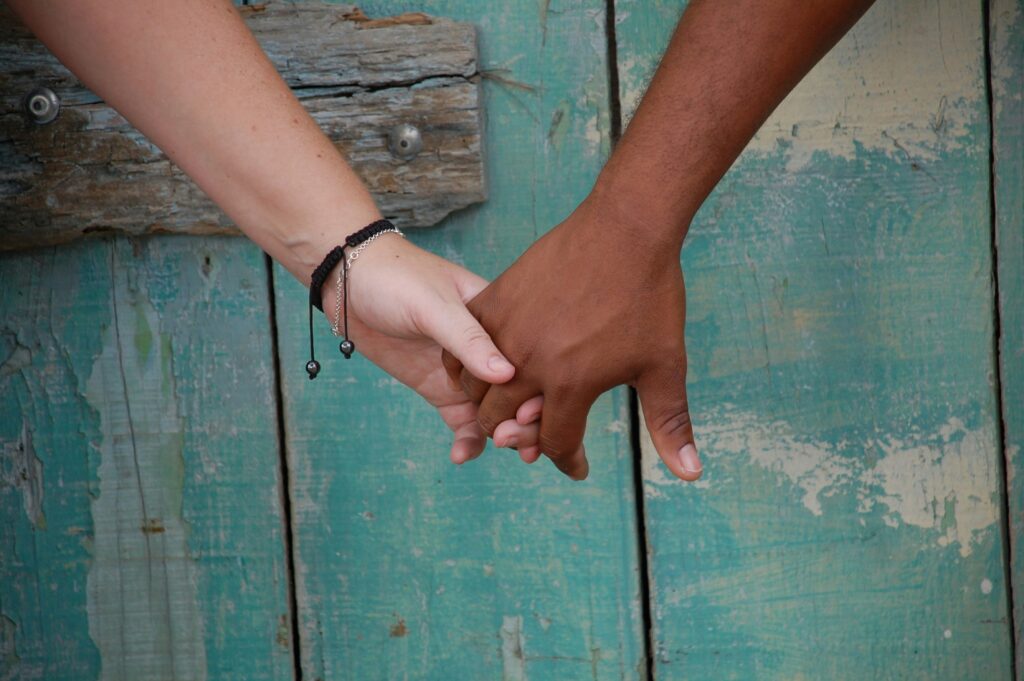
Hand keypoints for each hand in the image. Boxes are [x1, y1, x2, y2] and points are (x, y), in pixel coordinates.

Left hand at [321, 233, 540, 462]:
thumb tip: (508, 375)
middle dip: (525, 421)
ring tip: (495, 445)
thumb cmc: (396, 278)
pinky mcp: (440, 389)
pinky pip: (464, 423)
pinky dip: (468, 442)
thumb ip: (469, 340)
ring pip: (498, 413)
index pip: (533, 361)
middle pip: (522, 394)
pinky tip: (460, 456)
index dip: (538, 390)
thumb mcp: (434, 305)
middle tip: (512, 439)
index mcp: (502, 319)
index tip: (530, 413)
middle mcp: (490, 349)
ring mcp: (466, 373)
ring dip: (503, 435)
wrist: (349, 282)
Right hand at [442, 197, 701, 481]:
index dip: (567, 460)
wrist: (626, 229)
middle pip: (504, 423)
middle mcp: (530, 362)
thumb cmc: (649, 297)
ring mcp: (507, 330)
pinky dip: (469, 366)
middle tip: (537, 433)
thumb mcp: (665, 366)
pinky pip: (463, 347)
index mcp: (571, 384)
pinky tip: (488, 369)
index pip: (555, 443)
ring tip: (510, 406)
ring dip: (490, 406)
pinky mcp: (495, 300)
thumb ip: (670, 424)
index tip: (576, 464)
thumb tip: (690, 474)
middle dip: (521, 436)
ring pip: (476, 390)